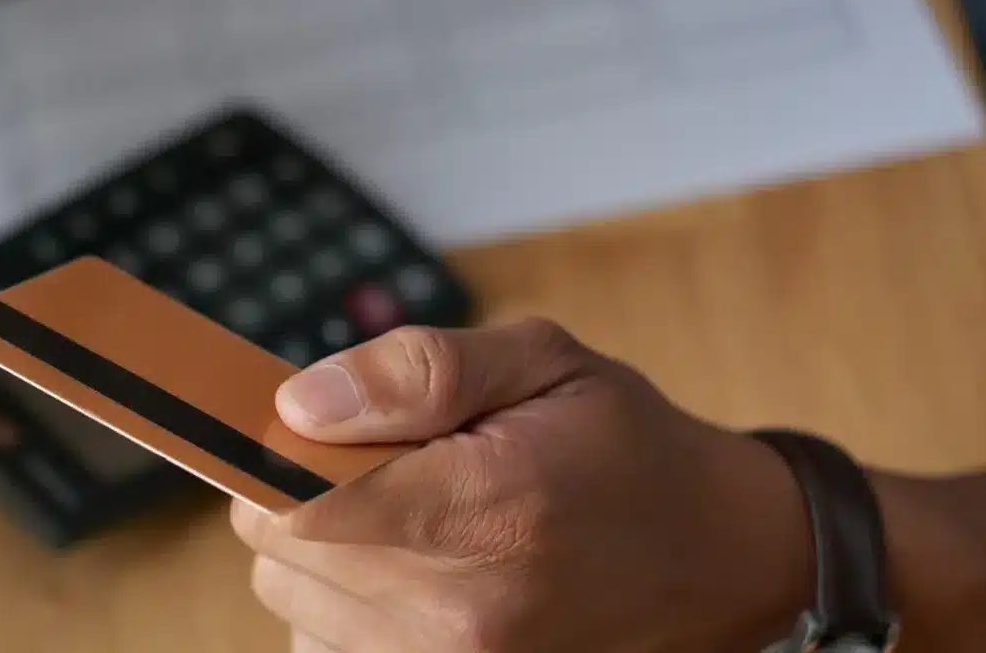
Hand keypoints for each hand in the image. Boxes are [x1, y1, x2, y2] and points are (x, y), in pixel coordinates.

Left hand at [231, 319, 814, 651]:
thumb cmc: (621, 443)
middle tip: (383, 455)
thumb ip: (416, 371)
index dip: (275, 453)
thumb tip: (298, 402)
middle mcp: (460, 613)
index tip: (306, 420)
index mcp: (486, 509)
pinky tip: (409, 564)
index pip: (295, 505)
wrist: (710, 553)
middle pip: (278, 550)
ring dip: (322, 546)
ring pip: (290, 599)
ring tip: (408, 510)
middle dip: (301, 489)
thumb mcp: (540, 361)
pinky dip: (342, 601)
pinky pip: (325, 642)